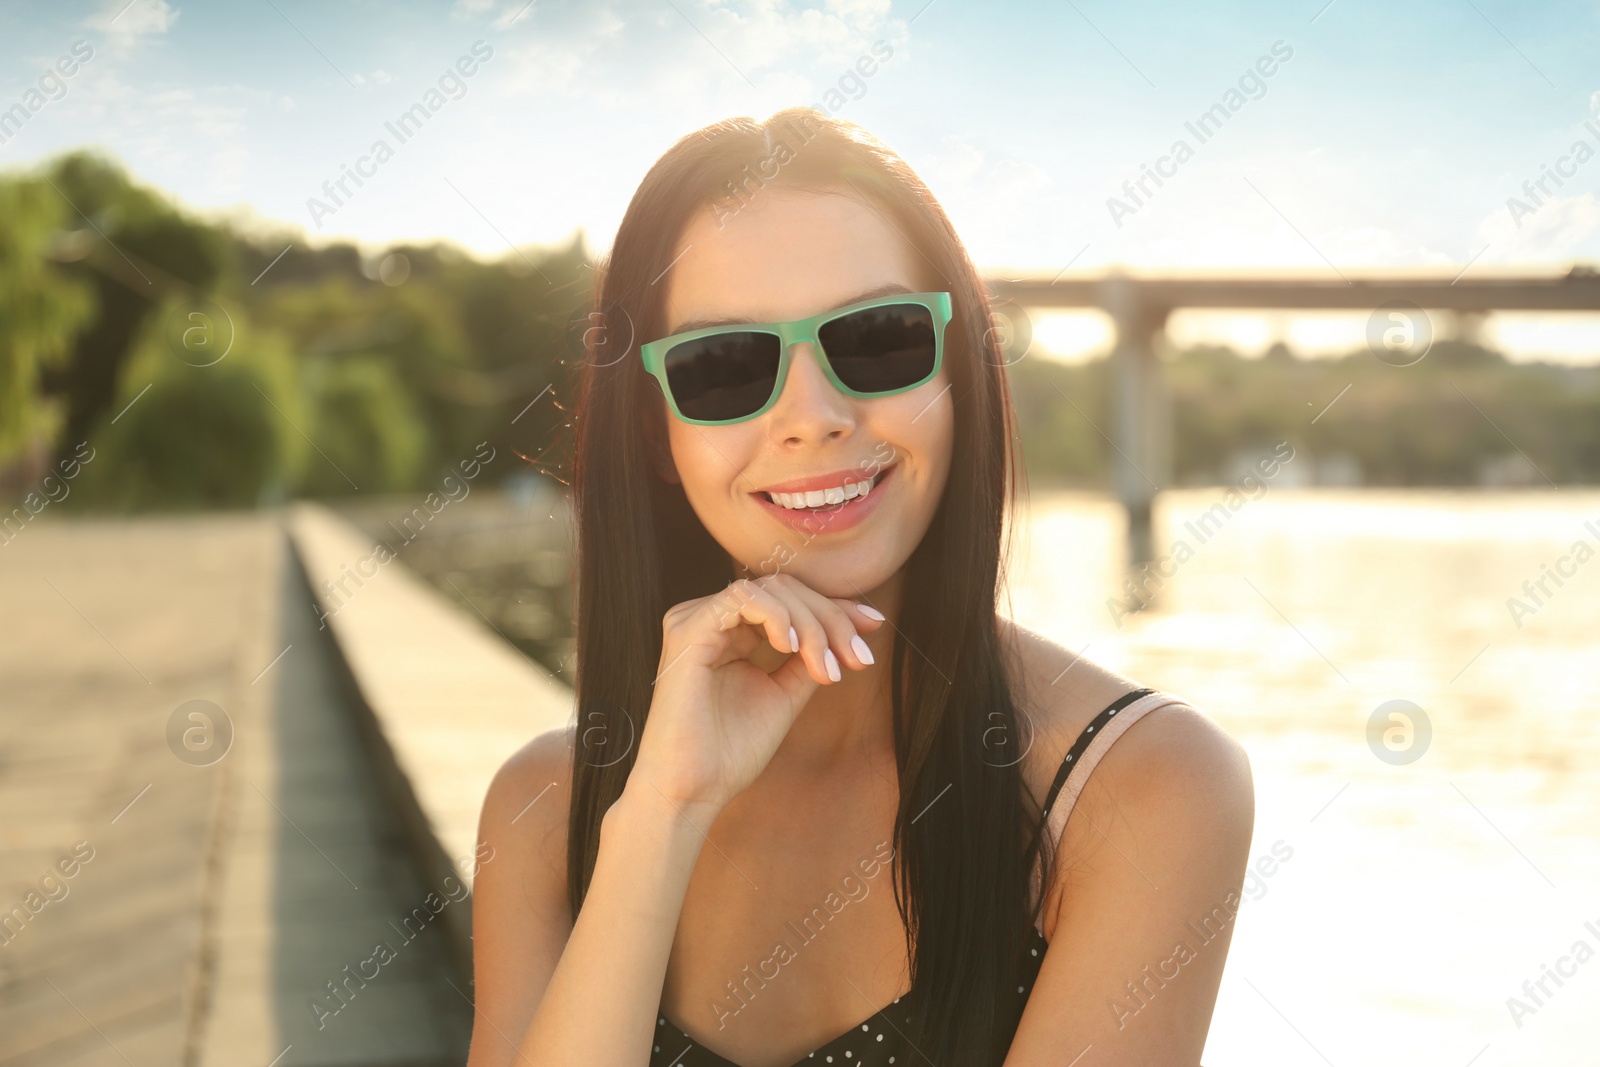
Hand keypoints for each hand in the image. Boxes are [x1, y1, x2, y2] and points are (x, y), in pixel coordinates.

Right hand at [628, 573, 885, 816]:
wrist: (694, 790)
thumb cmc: (731, 752)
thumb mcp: (785, 695)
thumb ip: (808, 660)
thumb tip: (849, 632)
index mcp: (730, 632)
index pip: (789, 599)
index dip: (835, 608)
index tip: (874, 627)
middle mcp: (712, 619)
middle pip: (785, 589)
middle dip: (831, 618)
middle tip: (858, 658)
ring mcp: (696, 620)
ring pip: (770, 590)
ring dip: (811, 623)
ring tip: (824, 667)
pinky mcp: (688, 629)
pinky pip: (742, 598)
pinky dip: (777, 617)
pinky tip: (792, 647)